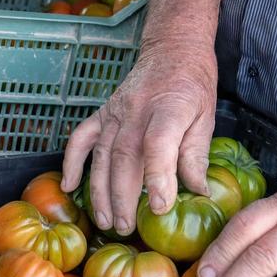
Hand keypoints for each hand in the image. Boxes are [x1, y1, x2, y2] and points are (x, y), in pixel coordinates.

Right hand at [60, 0, 225, 235]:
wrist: (171, 48)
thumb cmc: (193, 85)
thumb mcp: (207, 117)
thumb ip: (197, 155)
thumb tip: (198, 194)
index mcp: (170, 109)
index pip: (159, 146)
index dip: (158, 178)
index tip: (160, 207)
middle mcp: (137, 111)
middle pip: (124, 157)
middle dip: (123, 197)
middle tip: (126, 227)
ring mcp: (114, 111)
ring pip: (101, 155)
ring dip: (100, 190)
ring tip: (105, 220)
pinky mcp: (102, 113)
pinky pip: (81, 138)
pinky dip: (72, 162)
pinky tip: (69, 186)